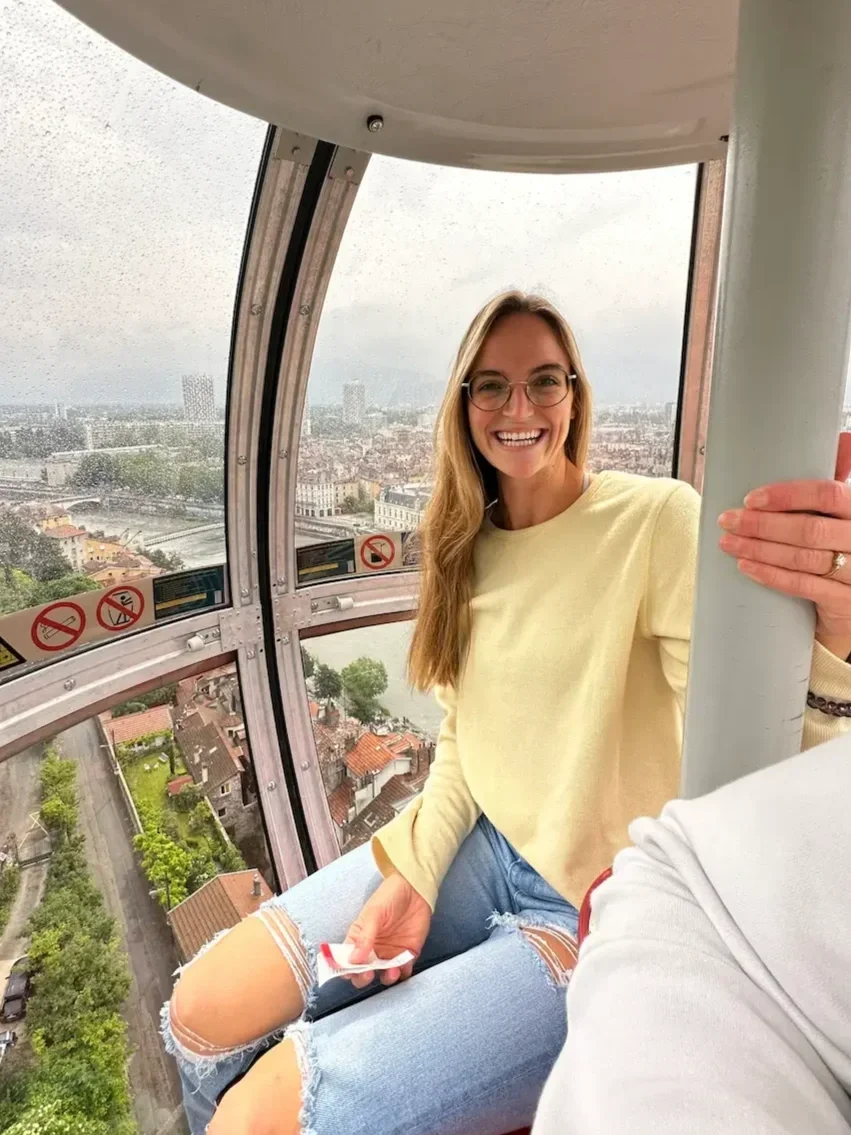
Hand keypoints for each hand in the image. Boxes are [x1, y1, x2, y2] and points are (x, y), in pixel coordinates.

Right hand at [344, 871, 430, 987]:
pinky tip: (405, 965)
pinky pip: (404, 970)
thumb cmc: (389, 897)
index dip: (344, 970)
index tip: (349, 973)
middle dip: (363, 978)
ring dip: (386, 978)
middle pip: (363, 973)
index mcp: (358, 939)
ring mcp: (390, 954)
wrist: (415, 889)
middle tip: (368, 974)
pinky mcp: (408, 954)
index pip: (346, 960)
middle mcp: (372, 951)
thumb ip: (365, 937)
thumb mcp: (374, 913)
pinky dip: (403, 972)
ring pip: (384, 975)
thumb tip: (353, 960)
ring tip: (392, 971)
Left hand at [718, 432, 850, 658]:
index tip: (751, 498)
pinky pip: (804, 586)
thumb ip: (840, 480)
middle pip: (810, 528)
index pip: (828, 493)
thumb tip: (843, 439)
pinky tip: (747, 566)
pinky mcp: (846, 602)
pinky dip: (772, 575)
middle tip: (729, 521)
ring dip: (760, 549)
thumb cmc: (846, 545)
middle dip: (762, 525)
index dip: (788, 495)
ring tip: (728, 542)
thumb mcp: (846, 513)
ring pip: (803, 558)